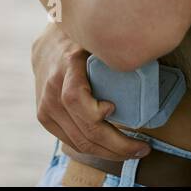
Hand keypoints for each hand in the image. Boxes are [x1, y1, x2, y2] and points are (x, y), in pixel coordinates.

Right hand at [32, 21, 150, 159]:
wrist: (48, 45)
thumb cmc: (81, 40)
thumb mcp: (96, 37)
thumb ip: (113, 47)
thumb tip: (146, 54)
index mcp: (67, 65)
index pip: (74, 98)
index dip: (95, 112)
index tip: (114, 108)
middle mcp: (52, 89)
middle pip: (84, 129)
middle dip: (117, 146)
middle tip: (143, 148)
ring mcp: (46, 106)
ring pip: (79, 142)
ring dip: (108, 153)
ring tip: (133, 151)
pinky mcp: (45, 118)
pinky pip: (71, 142)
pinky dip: (94, 149)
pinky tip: (111, 148)